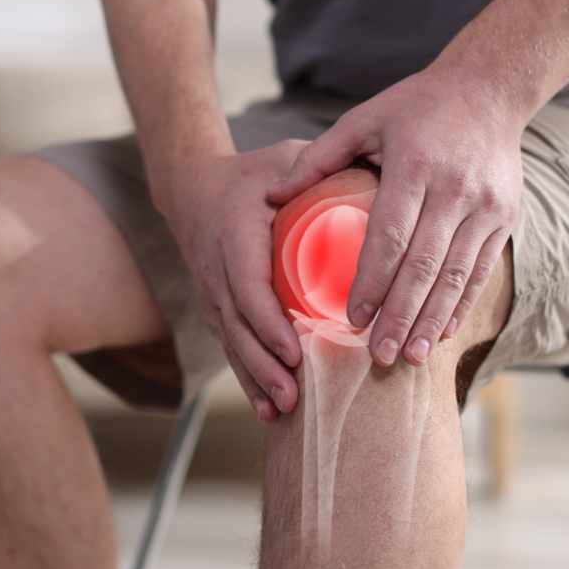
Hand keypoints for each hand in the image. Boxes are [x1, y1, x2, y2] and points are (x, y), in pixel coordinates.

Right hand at [165, 140, 308, 422]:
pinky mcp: (217, 308)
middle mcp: (217, 270)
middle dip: (264, 365)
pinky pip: (231, 346)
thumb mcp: (283, 158)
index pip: (248, 287)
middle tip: (294, 395)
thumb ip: (320, 166)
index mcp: (235, 236)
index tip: (292, 349)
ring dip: (256, 380)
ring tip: (283, 410)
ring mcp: (213, 293)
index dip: (268, 323)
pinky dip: (248, 378)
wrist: (193, 188)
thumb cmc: (251, 174)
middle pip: (238, 327)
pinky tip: (268, 409)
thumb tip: (375, 169)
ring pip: (232, 343)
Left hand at [267, 68, 522, 366]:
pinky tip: (443, 332)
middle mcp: (454, 189)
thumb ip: (319, 157)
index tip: (353, 318)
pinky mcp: (505, 216)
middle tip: (381, 356)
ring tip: (411, 357)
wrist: (490, 88)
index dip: (372, 281)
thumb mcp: (363, 118)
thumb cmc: (416, 104)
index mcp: (414, 164)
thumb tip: (271, 194)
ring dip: (433, 321)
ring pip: (457, 275)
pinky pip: (482, 270)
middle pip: (424, 265)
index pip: (390, 235)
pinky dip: (462, 304)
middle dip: (401, 316)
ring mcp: (485, 206)